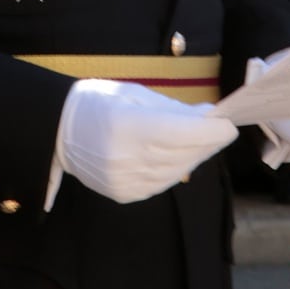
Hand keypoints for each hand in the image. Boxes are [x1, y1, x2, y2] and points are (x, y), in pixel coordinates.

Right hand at [56, 79, 237, 203]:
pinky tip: (179, 156)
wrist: (59, 130)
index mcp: (126, 125)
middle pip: (181, 154)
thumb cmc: (99, 102)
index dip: (209, 132)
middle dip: (207, 143)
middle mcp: (124, 157)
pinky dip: (174, 169)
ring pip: (175, 172)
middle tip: (222, 130)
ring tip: (203, 141)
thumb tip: (209, 115)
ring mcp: (123, 180)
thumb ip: (172, 108)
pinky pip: (160, 184)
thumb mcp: (133, 95)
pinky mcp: (123, 194)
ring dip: (194, 156)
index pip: (179, 133)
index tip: (229, 125)